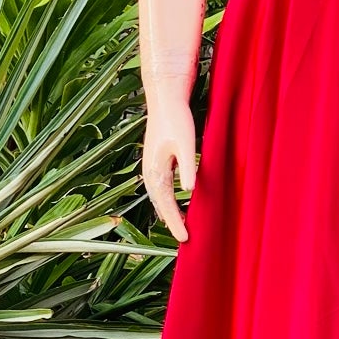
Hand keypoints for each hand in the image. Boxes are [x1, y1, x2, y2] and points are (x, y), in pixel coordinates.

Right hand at [142, 99, 196, 242]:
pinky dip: (167, 200)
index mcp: (155, 171)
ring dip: (169, 212)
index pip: (166, 205)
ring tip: (181, 227)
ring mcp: (151, 167)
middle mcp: (149, 172)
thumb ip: (188, 168)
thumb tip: (188, 192)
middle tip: (185, 240)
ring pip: (159, 198)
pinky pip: (161, 188)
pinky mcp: (156, 161)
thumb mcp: (186, 144)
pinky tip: (176, 203)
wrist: (165, 99)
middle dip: (171, 222)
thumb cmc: (176, 119)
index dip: (176, 223)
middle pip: (160, 205)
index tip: (185, 239)